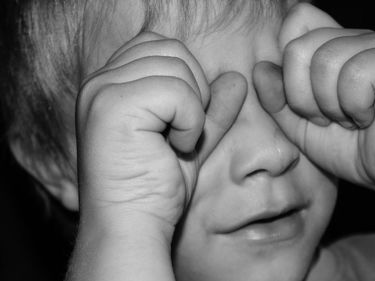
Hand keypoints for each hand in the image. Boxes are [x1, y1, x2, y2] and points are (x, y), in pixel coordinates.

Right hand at [77, 32, 246, 238]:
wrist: (131, 227)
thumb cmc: (155, 190)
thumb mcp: (190, 140)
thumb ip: (209, 107)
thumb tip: (236, 79)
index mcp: (110, 85)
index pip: (159, 45)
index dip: (186, 79)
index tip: (179, 122)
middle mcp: (100, 82)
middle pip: (171, 49)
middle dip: (193, 91)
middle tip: (181, 133)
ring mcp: (103, 92)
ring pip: (177, 67)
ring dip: (192, 110)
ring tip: (175, 143)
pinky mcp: (114, 107)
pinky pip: (178, 92)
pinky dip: (190, 122)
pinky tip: (174, 149)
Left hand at [254, 3, 374, 202]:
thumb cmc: (350, 148)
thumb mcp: (299, 127)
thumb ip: (276, 99)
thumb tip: (261, 68)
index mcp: (330, 46)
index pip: (295, 22)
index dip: (288, 67)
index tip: (304, 101)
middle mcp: (353, 38)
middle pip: (299, 47)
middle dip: (304, 97)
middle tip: (327, 118)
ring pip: (325, 61)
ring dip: (331, 105)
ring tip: (349, 119)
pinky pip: (354, 74)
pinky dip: (355, 107)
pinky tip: (368, 117)